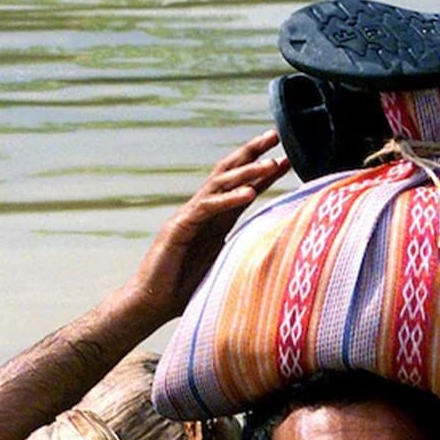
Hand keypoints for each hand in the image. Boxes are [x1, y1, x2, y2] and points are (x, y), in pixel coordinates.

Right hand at [128, 129, 289, 319]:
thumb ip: (244, 251)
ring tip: (271, 164)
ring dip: (247, 172)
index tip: (288, 158)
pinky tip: (249, 194)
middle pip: (229, 173)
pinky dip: (228, 199)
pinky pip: (207, 208)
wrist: (151, 304)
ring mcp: (189, 216)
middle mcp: (203, 211)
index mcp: (216, 219)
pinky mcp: (178, 228)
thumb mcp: (225, 265)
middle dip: (252, 153)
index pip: (243, 187)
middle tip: (275, 136)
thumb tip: (276, 250)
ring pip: (219, 184)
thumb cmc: (187, 289)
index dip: (264, 172)